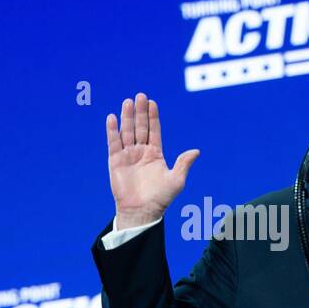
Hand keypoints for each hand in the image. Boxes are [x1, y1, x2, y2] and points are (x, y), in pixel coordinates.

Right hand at [105, 92, 199, 228]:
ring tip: (127, 102)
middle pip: (140, 127)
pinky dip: (112, 130)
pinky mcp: (115, 161)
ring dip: (127, 117)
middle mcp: (141, 152)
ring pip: (127, 132)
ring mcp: (127, 156)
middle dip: (139, 112)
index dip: (153, 117)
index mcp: (155, 154)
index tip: (152, 103)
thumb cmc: (161, 198)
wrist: (142, 211)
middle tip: (140, 96)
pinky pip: (113, 143)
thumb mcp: (176, 180)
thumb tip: (196, 151)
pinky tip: (112, 118)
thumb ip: (184, 164)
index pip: (154, 130)